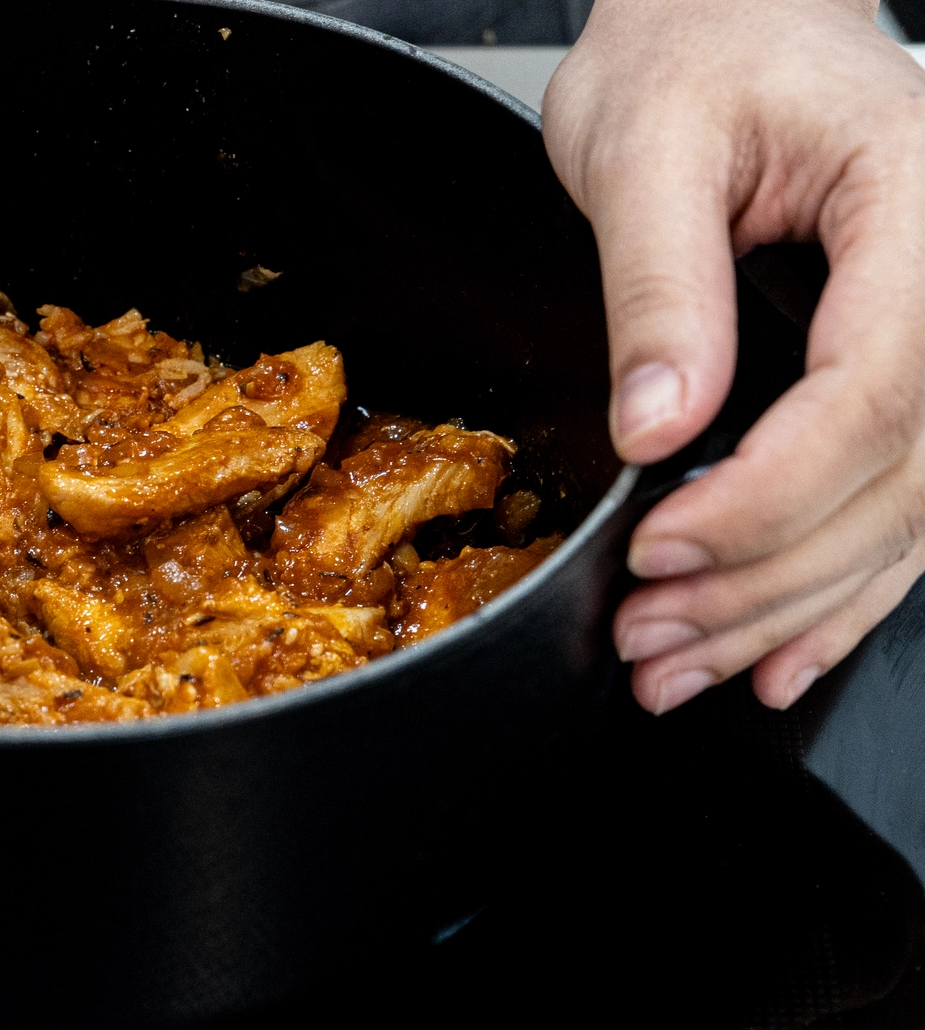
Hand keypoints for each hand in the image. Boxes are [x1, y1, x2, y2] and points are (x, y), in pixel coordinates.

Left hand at [543, 0, 924, 713]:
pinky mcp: (904, 376)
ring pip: (902, 516)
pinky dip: (832, 593)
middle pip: (897, 476)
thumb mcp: (643, 148)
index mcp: (916, 207)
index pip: (875, 387)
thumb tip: (660, 429)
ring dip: (787, 608)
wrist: (728, 23)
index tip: (663, 546)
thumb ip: (658, 287)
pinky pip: (897, 507)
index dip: (769, 493)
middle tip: (651, 635)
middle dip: (764, 576)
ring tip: (679, 666)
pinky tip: (773, 655)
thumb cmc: (693, 57)